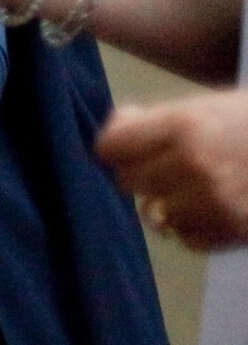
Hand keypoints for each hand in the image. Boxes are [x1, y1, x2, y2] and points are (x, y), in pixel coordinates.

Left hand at [96, 91, 247, 251]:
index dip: (117, 147)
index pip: (111, 147)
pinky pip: (187, 238)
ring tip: (200, 188)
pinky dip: (195, 228)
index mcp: (186, 125)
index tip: (128, 146)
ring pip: (155, 215)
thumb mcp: (214, 106)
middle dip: (143, 174)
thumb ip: (162, 119)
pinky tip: (218, 208)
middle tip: (169, 166)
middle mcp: (193, 165)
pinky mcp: (233, 231)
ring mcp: (213, 202)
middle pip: (128, 182)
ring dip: (170, 205)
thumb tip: (119, 124)